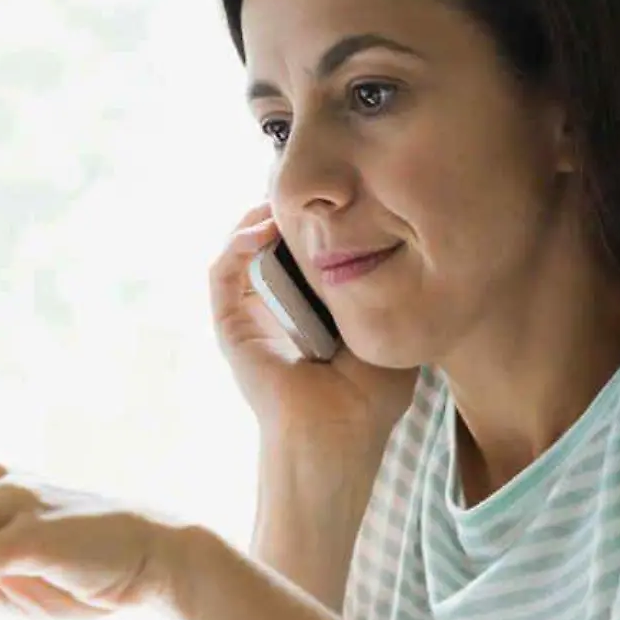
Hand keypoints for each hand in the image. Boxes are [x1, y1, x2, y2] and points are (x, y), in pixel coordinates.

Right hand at [210, 204, 416, 447]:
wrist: (336, 437)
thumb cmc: (369, 399)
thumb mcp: (389, 328)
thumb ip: (386, 291)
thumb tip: (397, 240)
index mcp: (314, 309)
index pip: (306, 250)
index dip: (316, 218)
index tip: (337, 188)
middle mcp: (278, 308)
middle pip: (271, 242)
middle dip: (286, 208)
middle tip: (308, 182)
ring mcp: (252, 316)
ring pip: (242, 249)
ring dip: (258, 217)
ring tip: (283, 198)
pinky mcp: (232, 326)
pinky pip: (223, 273)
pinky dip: (237, 244)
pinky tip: (262, 229)